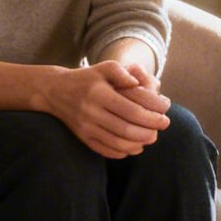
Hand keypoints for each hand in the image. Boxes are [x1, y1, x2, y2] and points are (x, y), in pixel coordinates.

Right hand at [41, 59, 171, 158]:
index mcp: (100, 94)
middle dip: (149, 131)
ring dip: (139, 144)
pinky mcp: (82, 138)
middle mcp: (91, 112)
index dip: (152, 116)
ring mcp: (86, 128)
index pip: (132, 110)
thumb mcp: (104, 67)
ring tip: (151, 137)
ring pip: (117, 143)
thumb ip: (123, 73)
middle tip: (162, 127)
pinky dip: (122, 152)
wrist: (55, 90)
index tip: (165, 116)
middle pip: (126, 129)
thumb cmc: (87, 78)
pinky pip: (105, 150)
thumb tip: (138, 83)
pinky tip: (134, 147)